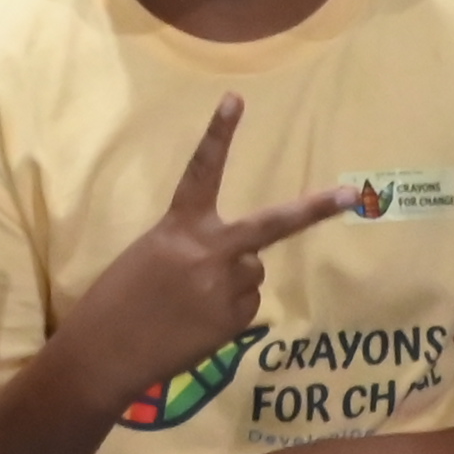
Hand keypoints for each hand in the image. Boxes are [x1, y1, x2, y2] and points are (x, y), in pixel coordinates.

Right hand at [69, 92, 362, 413]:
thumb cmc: (116, 300)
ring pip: (251, 274)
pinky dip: (226, 312)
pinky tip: (194, 324)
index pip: (200, 171)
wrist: (103, 353)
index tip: (235, 99)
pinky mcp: (233, 322)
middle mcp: (209, 252)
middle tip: (350, 196)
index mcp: (178, 227)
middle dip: (315, 210)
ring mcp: (226, 289)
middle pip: (272, 225)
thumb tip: (239, 260)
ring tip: (188, 303)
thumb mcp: (149, 256)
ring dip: (231, 282)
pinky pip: (245, 306)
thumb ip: (194, 247)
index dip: (218, 134)